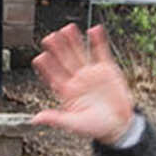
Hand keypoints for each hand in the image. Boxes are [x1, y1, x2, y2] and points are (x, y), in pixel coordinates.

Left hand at [30, 24, 135, 144]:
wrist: (119, 125)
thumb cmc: (96, 127)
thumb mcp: (75, 124)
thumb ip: (56, 119)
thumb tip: (36, 119)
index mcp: (67, 91)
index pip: (53, 75)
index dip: (47, 66)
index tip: (41, 58)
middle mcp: (77, 79)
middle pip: (64, 60)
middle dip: (57, 49)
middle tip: (49, 38)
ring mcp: (91, 73)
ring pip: (79, 53)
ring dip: (73, 41)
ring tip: (67, 28)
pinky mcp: (106, 70)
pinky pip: (101, 52)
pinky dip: (98, 41)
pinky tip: (94, 30)